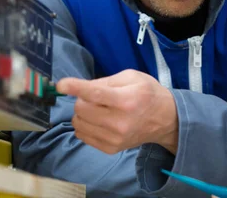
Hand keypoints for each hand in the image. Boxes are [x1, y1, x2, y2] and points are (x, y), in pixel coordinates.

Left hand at [56, 69, 178, 154]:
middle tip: (96, 97)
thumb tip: (81, 88)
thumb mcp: (132, 77)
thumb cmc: (148, 93)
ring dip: (82, 113)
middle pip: (81, 108)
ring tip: (98, 109)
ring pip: (78, 123)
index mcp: (127, 100)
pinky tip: (98, 120)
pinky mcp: (110, 149)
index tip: (61, 85)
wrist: (165, 120)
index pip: (95, 94)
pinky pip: (82, 135)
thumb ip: (106, 80)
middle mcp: (119, 122)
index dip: (75, 88)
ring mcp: (114, 138)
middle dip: (82, 99)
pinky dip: (85, 125)